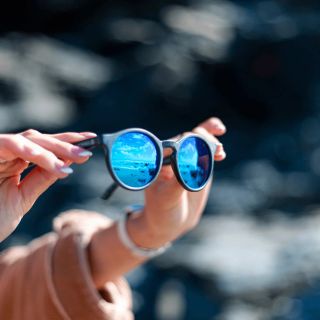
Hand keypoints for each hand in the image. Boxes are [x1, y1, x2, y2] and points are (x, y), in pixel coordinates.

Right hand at [0, 129, 95, 241]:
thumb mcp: (23, 198)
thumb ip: (41, 179)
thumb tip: (67, 165)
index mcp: (13, 162)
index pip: (43, 148)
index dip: (66, 144)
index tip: (90, 144)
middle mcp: (4, 153)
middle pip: (39, 140)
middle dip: (66, 144)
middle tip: (88, 150)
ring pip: (28, 139)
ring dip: (55, 148)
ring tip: (77, 157)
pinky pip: (11, 144)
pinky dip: (34, 153)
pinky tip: (55, 164)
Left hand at [130, 117, 225, 246]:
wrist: (172, 221)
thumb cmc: (162, 211)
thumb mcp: (167, 199)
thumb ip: (178, 182)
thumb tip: (190, 163)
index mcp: (159, 162)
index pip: (173, 144)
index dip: (187, 141)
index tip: (197, 144)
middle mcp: (171, 156)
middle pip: (187, 139)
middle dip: (202, 140)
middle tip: (216, 150)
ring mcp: (185, 158)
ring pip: (197, 139)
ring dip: (209, 139)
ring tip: (220, 151)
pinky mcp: (197, 162)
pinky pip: (204, 146)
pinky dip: (211, 136)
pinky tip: (220, 130)